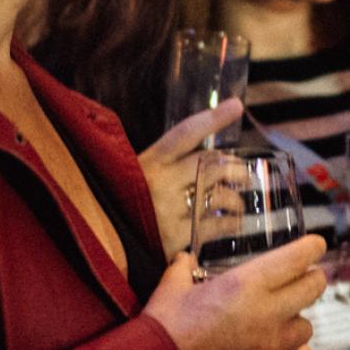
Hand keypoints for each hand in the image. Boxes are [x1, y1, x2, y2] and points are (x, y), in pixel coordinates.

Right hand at [140, 99, 244, 257]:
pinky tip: (233, 223)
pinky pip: (217, 226)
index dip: (212, 119)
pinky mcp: (175, 238)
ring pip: (220, 196)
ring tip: (238, 204)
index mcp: (149, 162)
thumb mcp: (137, 177)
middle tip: (245, 176)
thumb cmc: (125, 207)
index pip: (185, 133)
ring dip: (236, 200)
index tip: (235, 106)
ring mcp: (168, 211)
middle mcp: (159, 183)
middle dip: (236, 169)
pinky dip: (231, 224)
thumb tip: (210, 160)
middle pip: (211, 165)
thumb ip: (168, 166)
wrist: (103, 243)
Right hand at [144, 234, 326, 349]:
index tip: (315, 246)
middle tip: (302, 280)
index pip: (298, 258)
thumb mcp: (171, 289)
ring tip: (275, 324)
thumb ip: (184, 268)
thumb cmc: (164, 332)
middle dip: (311, 280)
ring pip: (306, 327)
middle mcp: (268, 312)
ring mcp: (273, 347)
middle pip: (314, 288)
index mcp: (246, 283)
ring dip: (294, 322)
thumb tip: (187, 259)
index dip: (311, 248)